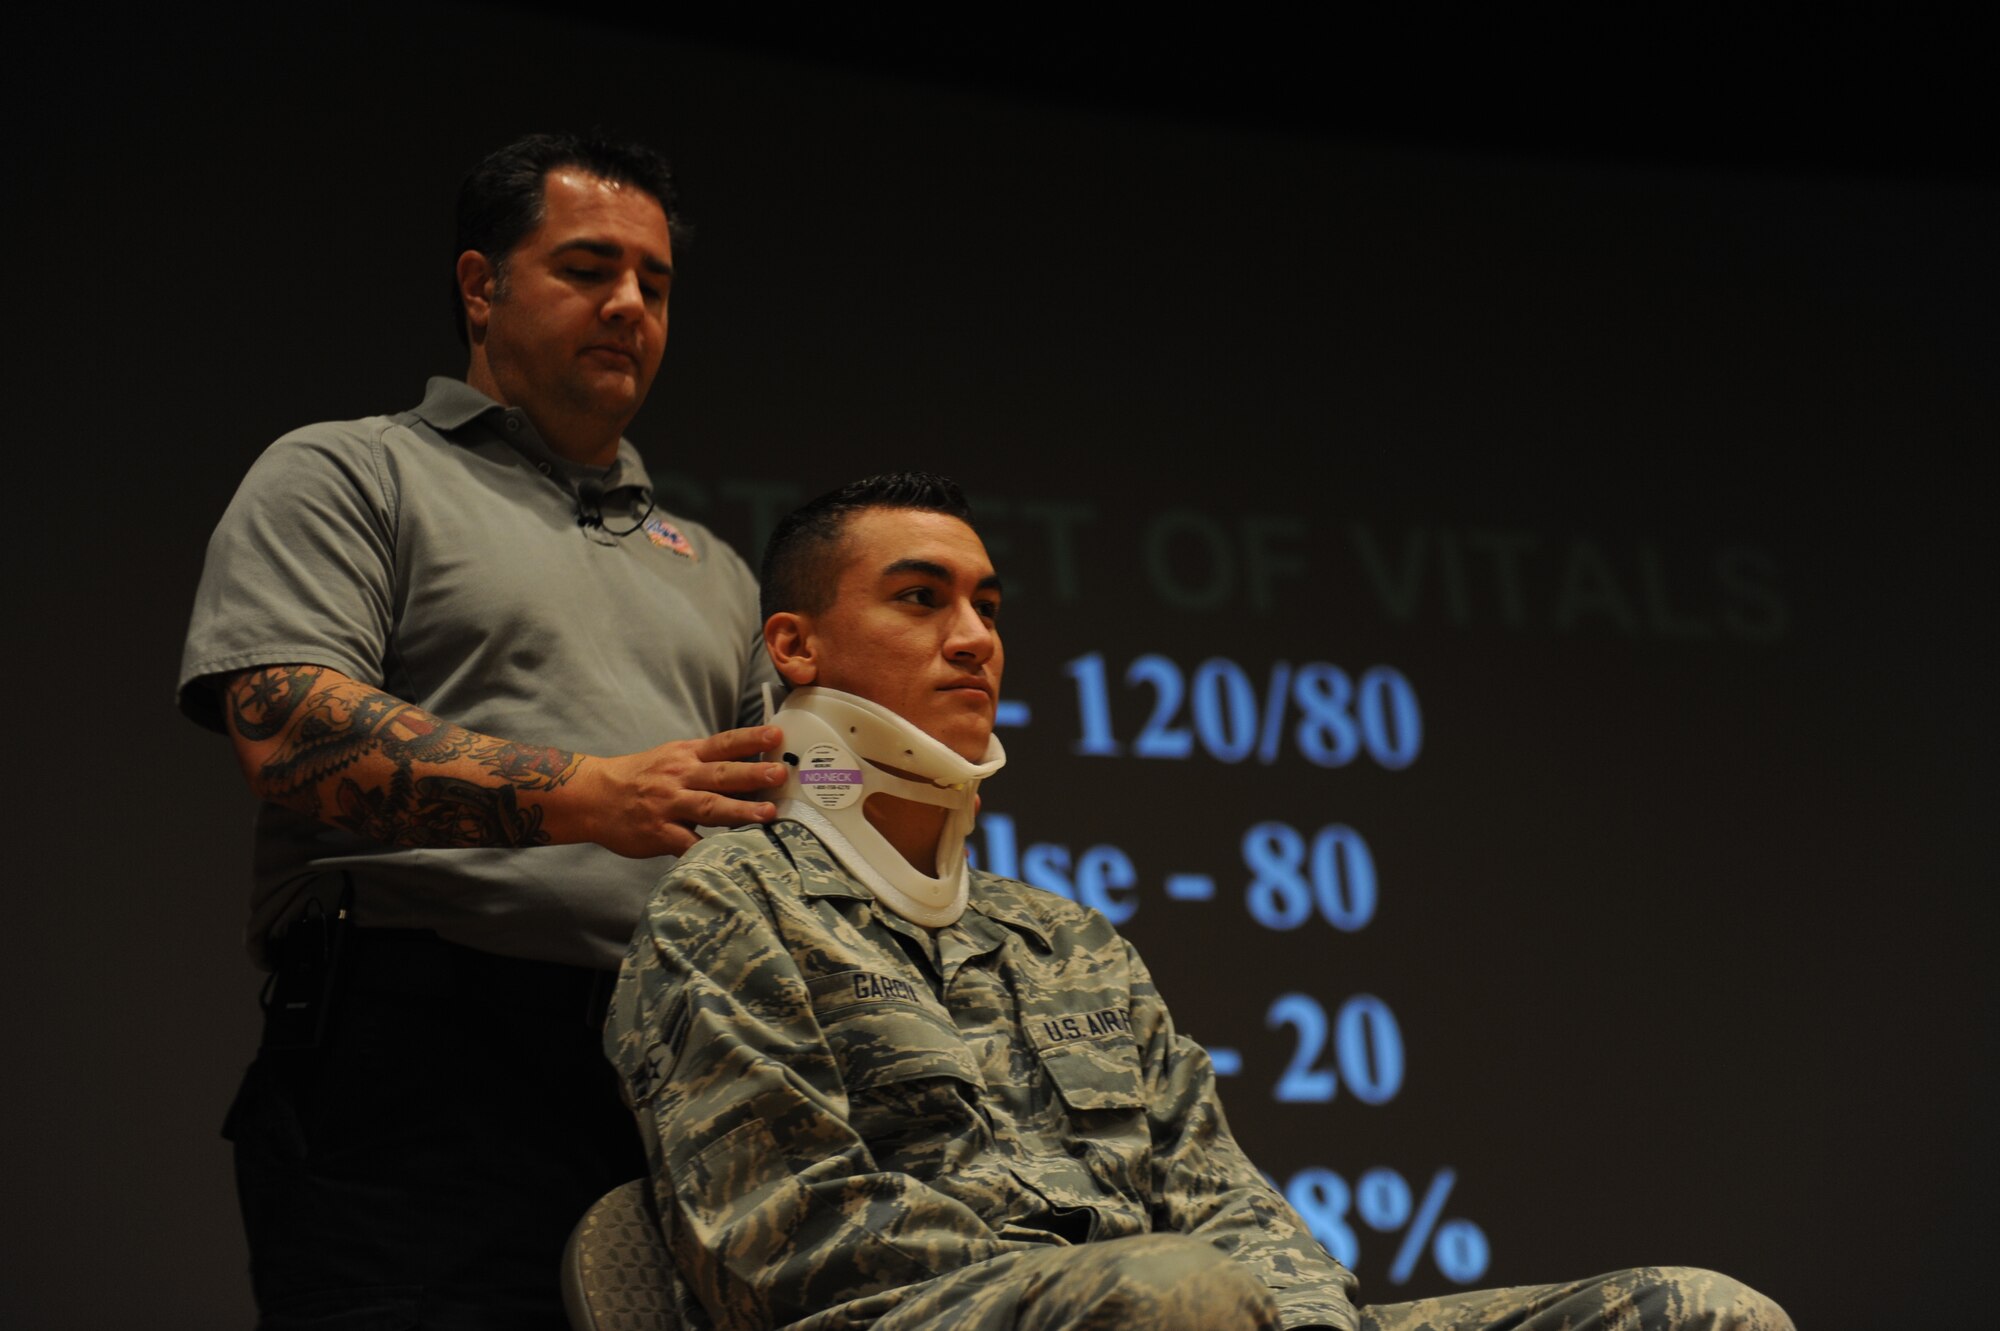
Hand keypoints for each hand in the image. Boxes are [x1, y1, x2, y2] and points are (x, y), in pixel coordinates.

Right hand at [576, 726, 786, 857]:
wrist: (593, 796)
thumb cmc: (642, 777)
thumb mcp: (673, 758)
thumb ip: (708, 762)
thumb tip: (754, 764)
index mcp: (686, 755)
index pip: (724, 743)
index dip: (751, 738)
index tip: (777, 735)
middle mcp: (680, 777)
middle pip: (721, 774)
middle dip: (752, 773)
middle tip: (780, 773)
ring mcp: (669, 805)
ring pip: (709, 807)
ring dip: (740, 810)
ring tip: (768, 813)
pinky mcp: (658, 832)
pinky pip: (686, 842)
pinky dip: (707, 848)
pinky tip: (730, 854)